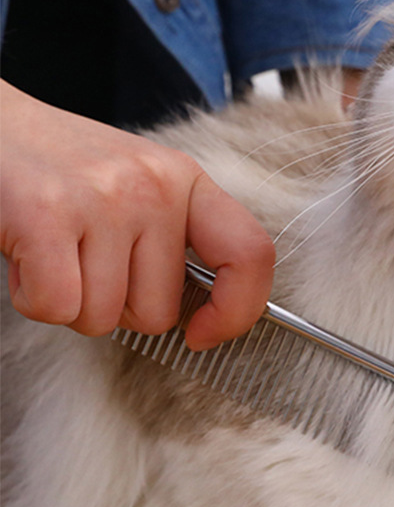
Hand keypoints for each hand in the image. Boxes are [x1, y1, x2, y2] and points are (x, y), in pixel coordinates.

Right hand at [0, 80, 273, 349]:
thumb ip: (177, 244)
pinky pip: (58, 308)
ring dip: (72, 303)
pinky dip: (34, 300)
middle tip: (86, 262)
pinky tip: (29, 259)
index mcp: (187, 181)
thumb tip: (207, 317)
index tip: (203, 333)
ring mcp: (104, 197)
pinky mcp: (47, 213)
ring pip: (104, 318)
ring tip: (56, 252)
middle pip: (159, 313)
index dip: (238, 311)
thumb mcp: (141, 190)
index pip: (251, 255)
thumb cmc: (68, 173)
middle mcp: (155, 185)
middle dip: (117, 308)